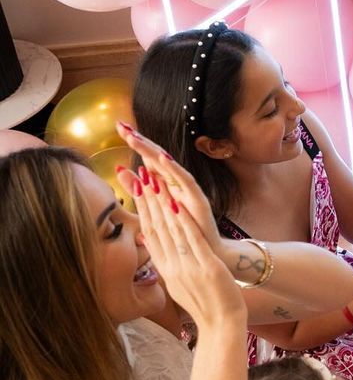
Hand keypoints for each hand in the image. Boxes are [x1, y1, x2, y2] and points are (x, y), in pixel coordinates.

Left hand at [116, 122, 218, 250]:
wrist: (208, 253)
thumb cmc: (183, 232)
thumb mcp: (154, 207)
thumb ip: (138, 188)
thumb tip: (119, 170)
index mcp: (165, 184)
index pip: (147, 158)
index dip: (134, 143)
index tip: (117, 127)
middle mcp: (176, 183)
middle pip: (156, 157)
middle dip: (139, 141)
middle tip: (122, 126)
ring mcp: (188, 189)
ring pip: (168, 166)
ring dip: (151, 151)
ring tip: (134, 138)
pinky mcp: (198, 199)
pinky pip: (185, 181)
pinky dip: (174, 169)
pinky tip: (162, 158)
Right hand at [121, 164, 244, 331]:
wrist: (222, 326)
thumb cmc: (203, 304)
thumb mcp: (177, 284)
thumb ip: (165, 263)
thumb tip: (150, 244)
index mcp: (165, 269)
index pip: (149, 234)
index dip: (141, 210)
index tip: (135, 188)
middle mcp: (171, 267)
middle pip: (156, 227)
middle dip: (147, 200)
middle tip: (138, 174)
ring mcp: (187, 267)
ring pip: (171, 230)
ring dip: (161, 203)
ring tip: (154, 179)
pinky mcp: (206, 268)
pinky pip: (192, 240)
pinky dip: (184, 221)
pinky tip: (178, 203)